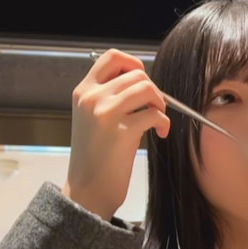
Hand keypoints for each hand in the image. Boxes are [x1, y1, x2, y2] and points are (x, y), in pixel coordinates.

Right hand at [63, 49, 171, 219]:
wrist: (87, 191)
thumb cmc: (94, 159)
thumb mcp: (92, 119)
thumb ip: (108, 97)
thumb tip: (142, 83)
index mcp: (83, 92)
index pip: (111, 57)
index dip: (133, 63)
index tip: (142, 81)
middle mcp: (92, 98)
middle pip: (136, 74)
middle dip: (153, 90)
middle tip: (154, 109)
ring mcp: (105, 113)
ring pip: (147, 88)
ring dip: (160, 103)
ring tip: (158, 121)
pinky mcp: (122, 131)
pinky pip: (155, 114)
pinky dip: (164, 123)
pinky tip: (160, 134)